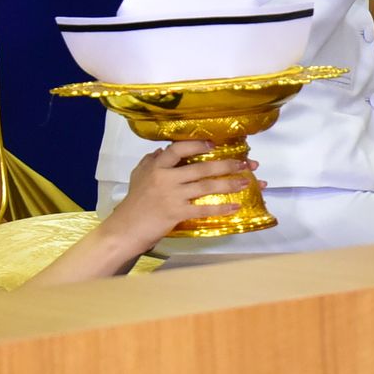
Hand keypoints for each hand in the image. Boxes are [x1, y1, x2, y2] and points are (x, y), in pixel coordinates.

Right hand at [106, 141, 255, 244]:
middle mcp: (166, 178)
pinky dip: (221, 208)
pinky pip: (203, 209)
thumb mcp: (138, 176)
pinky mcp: (176, 213)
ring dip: (229, 184)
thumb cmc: (134, 202)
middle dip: (227, 165)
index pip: (178, 149)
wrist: (126, 228)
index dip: (197, 145)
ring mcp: (172, 196)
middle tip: (247, 163)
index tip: (214, 145)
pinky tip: (235, 207)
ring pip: (206, 186)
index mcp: (157, 166)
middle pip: (201, 168)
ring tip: (247, 182)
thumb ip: (150, 161)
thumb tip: (161, 150)